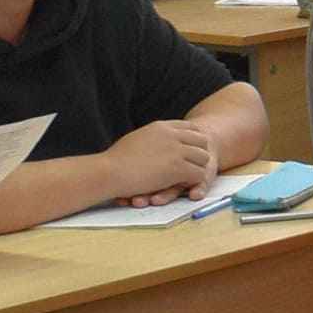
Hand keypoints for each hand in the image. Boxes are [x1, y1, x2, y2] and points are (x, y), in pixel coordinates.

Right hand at [97, 117, 218, 206]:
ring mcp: (176, 151)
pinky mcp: (177, 168)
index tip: (189, 152)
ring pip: (204, 157)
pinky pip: (198, 173)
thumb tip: (153, 140)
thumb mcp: (137, 139)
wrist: (109, 171)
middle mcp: (172, 135)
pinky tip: (184, 186)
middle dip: (199, 154)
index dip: (193, 141)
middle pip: (202, 140)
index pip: (191, 127)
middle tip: (193, 166)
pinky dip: (194, 182)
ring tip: (188, 178)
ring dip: (198, 168)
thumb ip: (152, 138)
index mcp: (162, 127)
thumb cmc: (115, 160)